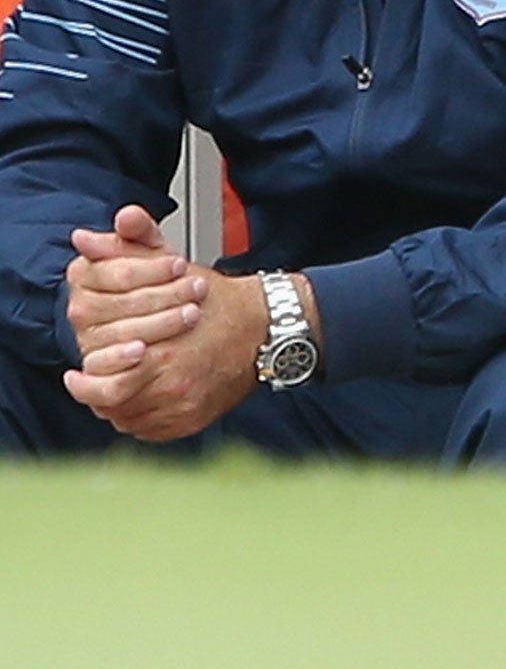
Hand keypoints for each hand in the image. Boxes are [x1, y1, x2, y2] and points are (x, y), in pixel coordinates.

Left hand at [63, 267, 272, 443]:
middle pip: (113, 405)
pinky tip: (142, 399)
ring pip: (130, 420)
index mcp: (161, 349)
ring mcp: (185, 406)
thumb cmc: (216, 299)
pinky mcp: (195, 420)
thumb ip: (127, 249)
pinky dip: (142, 418)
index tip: (76, 374)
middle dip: (98, 395)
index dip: (85, 381)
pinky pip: (152, 431)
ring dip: (119, 406)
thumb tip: (86, 237)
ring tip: (118, 388)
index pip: (102, 381)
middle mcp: (173, 384)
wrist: (266, 326)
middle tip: (89, 385)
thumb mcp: (170, 265)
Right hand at [65, 205, 207, 358]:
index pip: (119, 272)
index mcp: (85, 274)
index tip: (180, 264)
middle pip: (123, 302)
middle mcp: (79, 308)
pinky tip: (143, 353)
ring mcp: (84, 339)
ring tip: (191, 313)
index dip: (154, 268)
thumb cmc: (160, 281)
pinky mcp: (93, 368)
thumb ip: (141, 231)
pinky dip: (121, 361)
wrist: (174, 319)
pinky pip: (101, 367)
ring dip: (161, 323)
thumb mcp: (154, 252)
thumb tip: (127, 215)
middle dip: (167, 294)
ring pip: (121, 332)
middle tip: (197, 289)